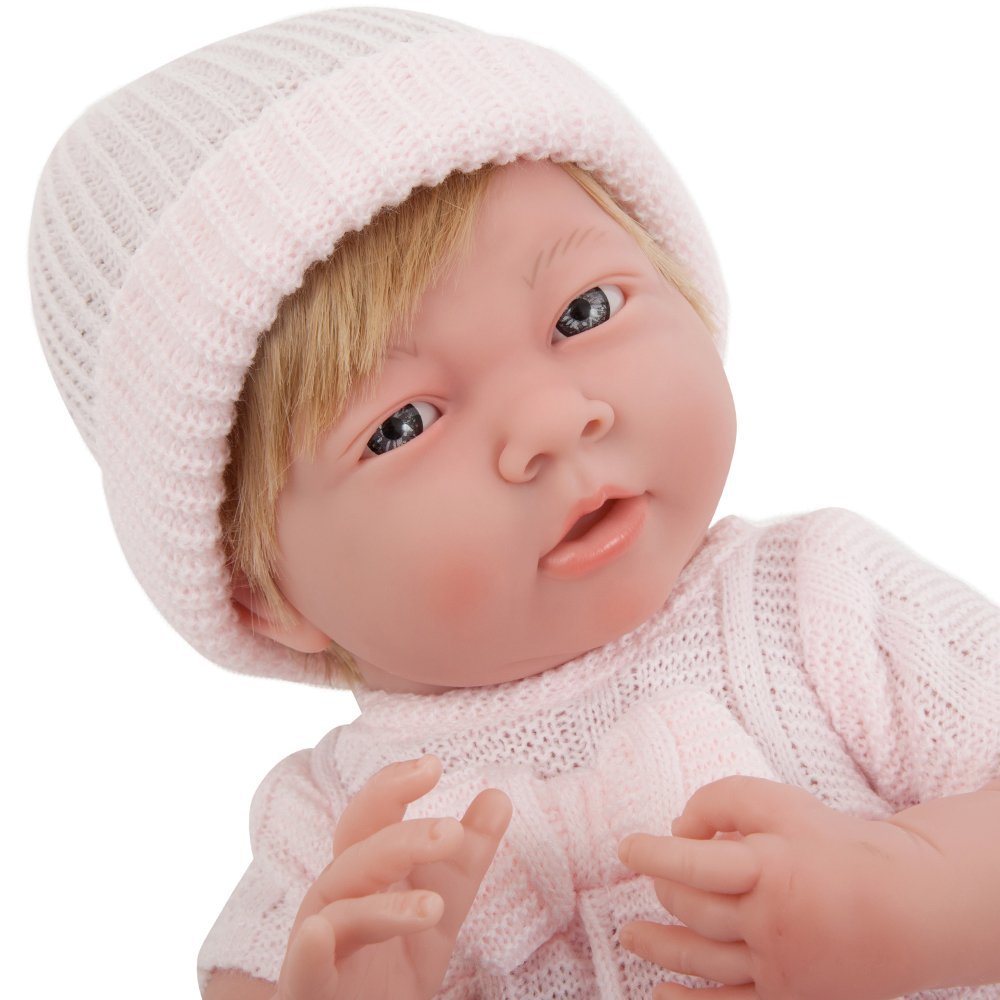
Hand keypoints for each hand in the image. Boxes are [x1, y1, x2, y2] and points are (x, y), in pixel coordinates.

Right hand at [275, 754, 511, 999]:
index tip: (432, 765)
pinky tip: (318, 934)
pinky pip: (302, 973)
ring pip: (340, 912)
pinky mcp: (308, 995)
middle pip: (356, 857)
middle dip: (401, 841)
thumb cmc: (390, 970)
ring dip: (385, 906)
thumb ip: (465, 861)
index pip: (372, 820)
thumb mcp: (438, 913)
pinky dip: (307, 953)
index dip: (393, 788)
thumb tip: (498, 796)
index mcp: (362, 876)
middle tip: (451, 833)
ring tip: (434, 907)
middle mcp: (334, 903)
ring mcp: (318, 949)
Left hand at [617, 776, 939, 999]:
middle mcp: (771, 922)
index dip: (653, 853)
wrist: (908, 903)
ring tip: (629, 934)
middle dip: (664, 890)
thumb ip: (724, 801)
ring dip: (658, 947)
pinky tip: (659, 997)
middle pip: (695, 909)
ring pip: (702, 959)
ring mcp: (781, 967)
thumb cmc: (840, 844)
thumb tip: (679, 829)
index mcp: (770, 868)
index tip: (626, 848)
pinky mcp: (791, 997)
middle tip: (649, 878)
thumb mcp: (782, 801)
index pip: (694, 862)